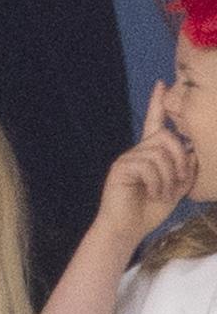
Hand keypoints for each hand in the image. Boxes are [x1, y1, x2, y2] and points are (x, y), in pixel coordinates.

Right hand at [94, 81, 196, 244]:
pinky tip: (152, 194)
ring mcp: (127, 158)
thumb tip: (193, 151)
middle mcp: (136, 152)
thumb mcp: (174, 189)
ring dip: (169, 178)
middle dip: (181, 159)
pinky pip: (148, 166)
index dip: (158, 104)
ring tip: (163, 194)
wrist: (126, 229)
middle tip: (179, 182)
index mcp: (148, 155)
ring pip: (160, 154)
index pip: (154, 124)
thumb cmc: (148, 210)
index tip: (162, 84)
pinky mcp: (121, 167)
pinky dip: (157, 183)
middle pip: (166, 137)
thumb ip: (184, 170)